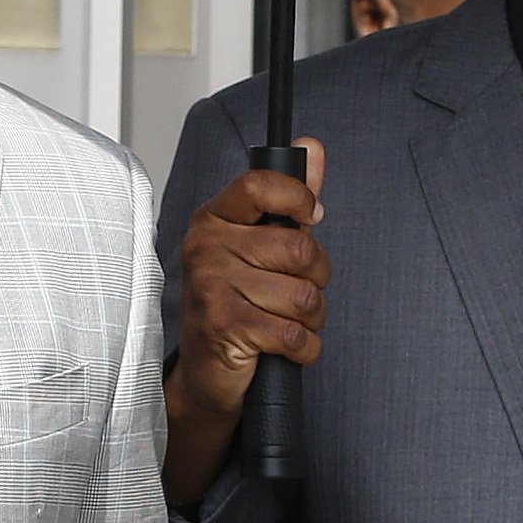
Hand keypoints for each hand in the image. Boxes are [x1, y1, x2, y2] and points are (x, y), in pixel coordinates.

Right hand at [164, 138, 330, 506]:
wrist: (205, 375)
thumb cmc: (235, 306)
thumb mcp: (260, 248)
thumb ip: (288, 200)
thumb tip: (314, 147)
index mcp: (213, 220)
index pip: (260, 185)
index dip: (298, 199)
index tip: (311, 218)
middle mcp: (206, 248)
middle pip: (299, 249)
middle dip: (317, 279)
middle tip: (300, 292)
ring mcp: (212, 287)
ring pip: (303, 296)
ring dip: (311, 318)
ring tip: (291, 323)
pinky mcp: (225, 326)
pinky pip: (294, 333)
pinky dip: (305, 348)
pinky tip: (289, 348)